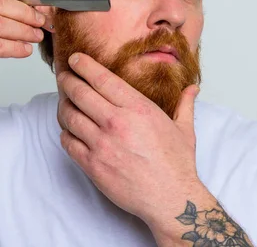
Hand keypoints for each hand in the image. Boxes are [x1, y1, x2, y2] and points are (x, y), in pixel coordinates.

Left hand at [57, 52, 201, 226]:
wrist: (171, 199)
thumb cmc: (177, 164)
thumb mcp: (184, 129)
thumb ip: (185, 105)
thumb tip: (193, 89)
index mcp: (137, 108)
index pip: (102, 79)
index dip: (84, 66)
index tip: (76, 59)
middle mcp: (116, 123)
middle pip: (79, 93)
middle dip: (68, 81)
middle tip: (64, 76)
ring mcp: (101, 145)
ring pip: (69, 117)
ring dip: (64, 106)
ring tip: (65, 102)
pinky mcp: (92, 165)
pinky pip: (68, 143)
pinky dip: (65, 133)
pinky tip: (70, 130)